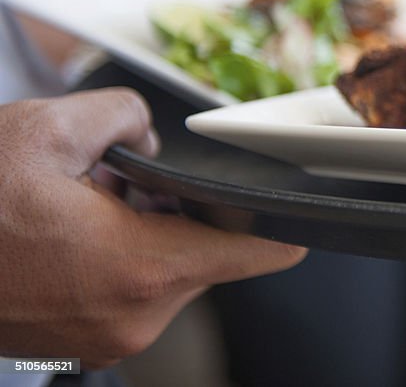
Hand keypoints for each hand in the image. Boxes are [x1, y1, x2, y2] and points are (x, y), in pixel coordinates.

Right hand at [0, 88, 305, 368]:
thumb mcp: (45, 130)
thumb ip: (122, 115)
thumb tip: (146, 132)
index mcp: (142, 267)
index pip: (248, 255)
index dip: (279, 233)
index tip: (304, 225)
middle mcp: (132, 316)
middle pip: (199, 256)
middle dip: (177, 212)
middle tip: (123, 181)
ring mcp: (104, 339)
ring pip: (162, 273)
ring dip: (142, 234)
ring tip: (86, 204)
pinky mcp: (78, 345)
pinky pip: (126, 294)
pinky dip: (116, 259)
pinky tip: (73, 231)